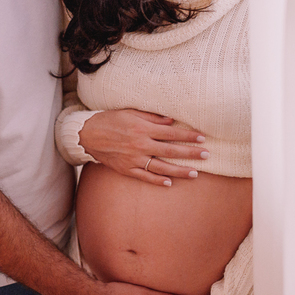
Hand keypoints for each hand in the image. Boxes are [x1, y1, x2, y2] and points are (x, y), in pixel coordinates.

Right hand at [79, 109, 207, 185]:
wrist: (88, 135)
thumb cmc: (111, 120)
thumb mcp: (131, 112)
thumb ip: (152, 117)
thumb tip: (171, 120)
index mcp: (143, 129)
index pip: (172, 133)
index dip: (188, 136)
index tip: (202, 138)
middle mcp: (141, 145)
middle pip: (171, 151)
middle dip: (190, 153)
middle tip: (206, 155)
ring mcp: (134, 159)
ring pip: (161, 167)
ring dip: (179, 171)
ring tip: (195, 173)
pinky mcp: (126, 169)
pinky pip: (144, 176)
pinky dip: (157, 180)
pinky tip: (169, 182)